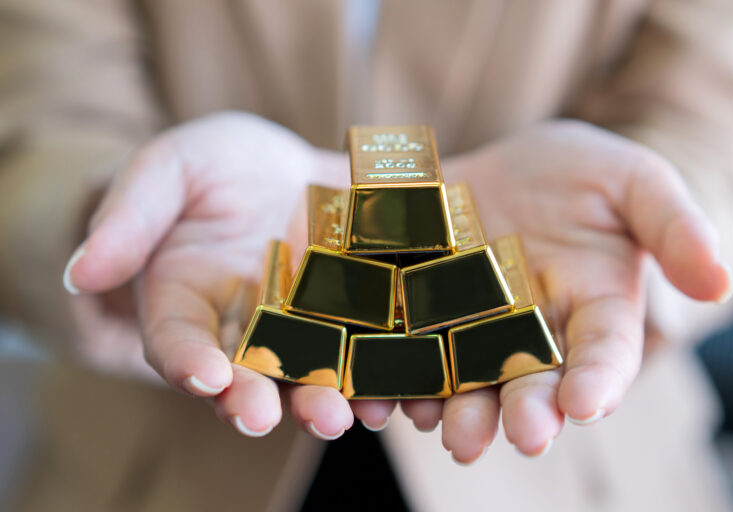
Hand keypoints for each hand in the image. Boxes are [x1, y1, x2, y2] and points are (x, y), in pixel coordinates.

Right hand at [63, 111, 378, 439]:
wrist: (277, 166)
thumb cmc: (211, 168)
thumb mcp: (169, 169)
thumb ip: (130, 216)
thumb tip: (83, 270)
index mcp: (186, 301)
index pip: (175, 341)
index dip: (185, 361)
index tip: (204, 377)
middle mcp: (242, 329)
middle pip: (244, 375)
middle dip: (256, 398)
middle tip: (267, 416)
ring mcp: (300, 328)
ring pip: (306, 373)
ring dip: (321, 398)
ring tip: (342, 415)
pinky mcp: (350, 317)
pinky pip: (362, 348)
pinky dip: (376, 369)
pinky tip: (396, 383)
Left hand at [389, 120, 732, 461]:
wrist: (507, 166)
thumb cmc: (580, 174)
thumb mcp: (632, 182)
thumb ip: (673, 226)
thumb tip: (717, 281)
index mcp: (593, 310)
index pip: (604, 352)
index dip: (599, 378)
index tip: (587, 402)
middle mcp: (533, 334)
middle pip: (531, 382)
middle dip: (525, 410)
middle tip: (521, 433)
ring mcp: (474, 330)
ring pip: (466, 381)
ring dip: (455, 409)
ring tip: (439, 423)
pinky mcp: (423, 315)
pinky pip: (408, 351)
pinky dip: (394, 376)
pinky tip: (380, 393)